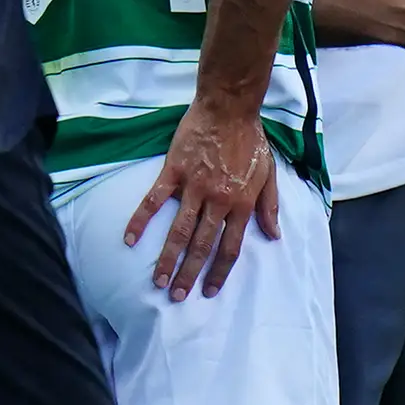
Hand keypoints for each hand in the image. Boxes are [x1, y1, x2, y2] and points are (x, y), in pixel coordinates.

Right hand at [128, 102, 280, 300]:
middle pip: (202, 246)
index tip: (208, 291)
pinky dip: (141, 220)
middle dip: (190, 275)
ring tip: (158, 281)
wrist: (229, 107)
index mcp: (242, 203)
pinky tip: (131, 239)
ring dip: (168, 259)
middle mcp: (218, 200)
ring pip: (179, 231)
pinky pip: (154, 200)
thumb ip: (269, 206)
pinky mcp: (174, 171)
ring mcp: (194, 186)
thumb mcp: (269, 173)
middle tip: (177, 297)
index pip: (230, 248)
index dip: (219, 272)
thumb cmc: (251, 139)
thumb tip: (274, 235)